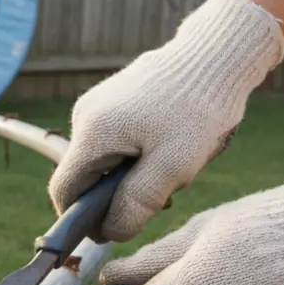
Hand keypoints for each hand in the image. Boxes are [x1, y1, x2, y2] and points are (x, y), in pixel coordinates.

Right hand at [49, 0, 283, 242]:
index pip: (63, 192)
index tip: (116, 230)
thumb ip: (136, 205)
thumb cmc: (199, 109)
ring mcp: (100, 103)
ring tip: (176, 163)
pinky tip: (174, 143)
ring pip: (105, 158)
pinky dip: (141, 151)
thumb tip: (110, 232)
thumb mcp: (172, 167)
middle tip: (165, 193)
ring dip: (135, 172)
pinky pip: (118, 138)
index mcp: (92, 132)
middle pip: (87, 176)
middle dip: (119, 194)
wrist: (219, 52)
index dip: (82, 220)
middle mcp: (86, 115)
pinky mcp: (117, 96)